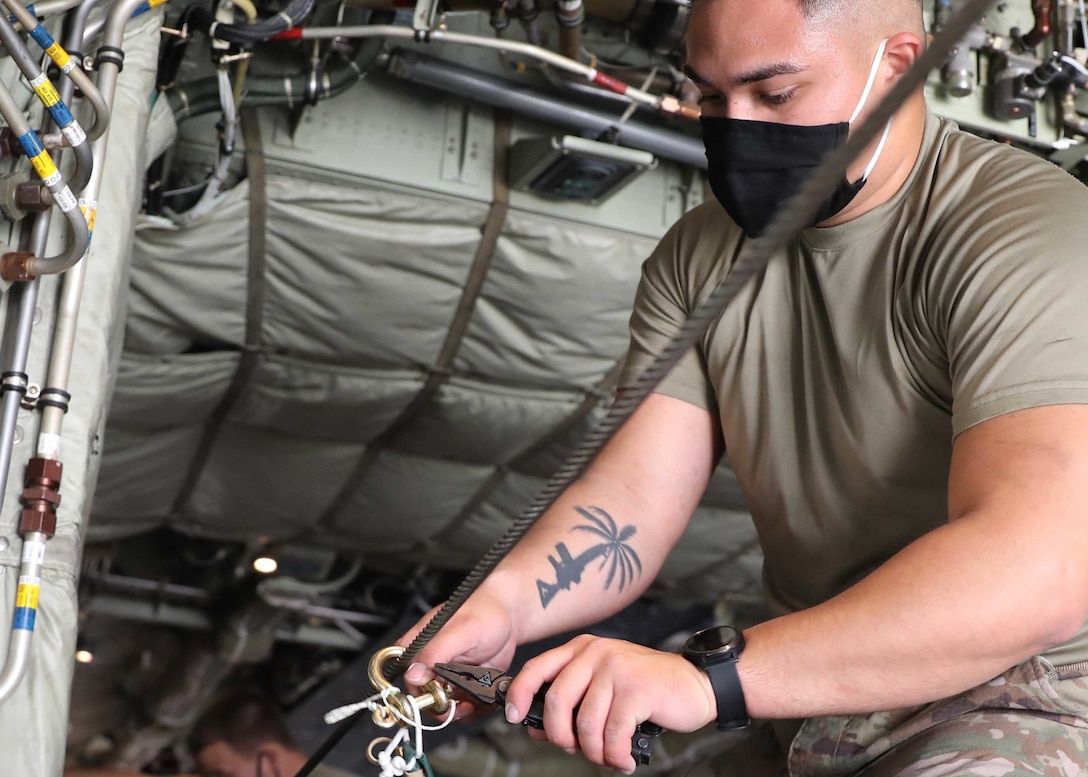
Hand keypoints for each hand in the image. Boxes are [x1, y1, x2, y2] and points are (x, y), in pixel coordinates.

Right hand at [396, 588, 518, 718]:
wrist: (507, 618)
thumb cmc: (483, 614)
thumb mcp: (460, 631)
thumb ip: (436, 651)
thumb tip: (412, 674)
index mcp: (417, 646)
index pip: (405, 677)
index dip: (418, 694)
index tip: (437, 699)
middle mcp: (427, 663)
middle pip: (422, 697)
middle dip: (442, 706)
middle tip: (461, 704)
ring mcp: (444, 676)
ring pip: (442, 705)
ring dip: (459, 709)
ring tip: (473, 702)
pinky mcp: (460, 684)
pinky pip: (460, 705)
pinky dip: (472, 708)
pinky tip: (481, 699)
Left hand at [504, 635, 716, 772]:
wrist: (694, 684)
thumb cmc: (646, 689)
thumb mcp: (603, 687)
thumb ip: (572, 702)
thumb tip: (537, 727)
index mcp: (582, 649)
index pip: (538, 668)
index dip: (519, 693)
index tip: (512, 715)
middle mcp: (596, 653)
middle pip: (557, 700)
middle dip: (560, 735)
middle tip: (575, 749)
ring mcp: (616, 668)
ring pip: (585, 723)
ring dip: (594, 752)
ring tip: (608, 756)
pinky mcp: (636, 689)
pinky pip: (612, 734)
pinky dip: (615, 756)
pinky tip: (624, 759)